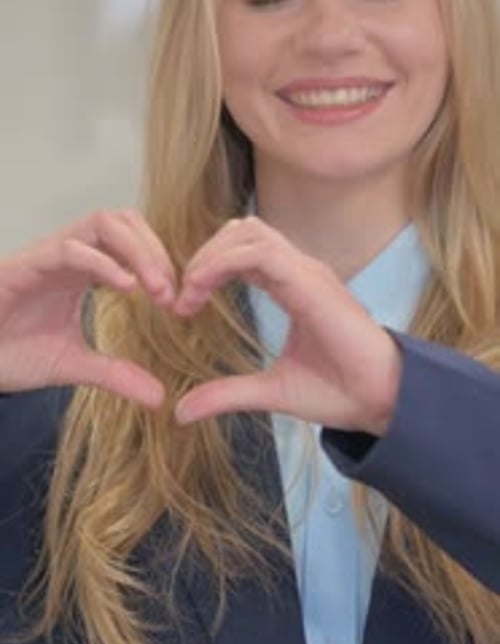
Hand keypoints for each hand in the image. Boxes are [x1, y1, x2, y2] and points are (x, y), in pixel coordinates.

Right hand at [0, 210, 173, 405]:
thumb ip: (115, 374)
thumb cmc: (11, 354)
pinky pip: (70, 249)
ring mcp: (47, 254)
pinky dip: (103, 263)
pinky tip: (126, 289)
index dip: (159, 262)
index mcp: (83, 269)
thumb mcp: (74, 365)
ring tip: (156, 288)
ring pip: (102, 223)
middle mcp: (69, 254)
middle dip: (155, 250)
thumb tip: (159, 397)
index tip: (177, 301)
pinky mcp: (26, 265)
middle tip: (172, 293)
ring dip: (137, 250)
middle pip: (124, 222)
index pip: (132, 242)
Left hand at [174, 217, 401, 435]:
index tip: (183, 307)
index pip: (243, 252)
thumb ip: (226, 394)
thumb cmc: (339, 391)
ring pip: (249, 233)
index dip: (207, 269)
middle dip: (203, 255)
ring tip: (190, 292)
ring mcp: (307, 272)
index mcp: (292, 286)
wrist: (382, 402)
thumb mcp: (269, 391)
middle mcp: (299, 271)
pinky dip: (222, 262)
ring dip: (210, 255)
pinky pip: (259, 253)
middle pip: (241, 232)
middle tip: (182, 297)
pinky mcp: (311, 283)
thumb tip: (180, 411)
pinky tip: (202, 289)